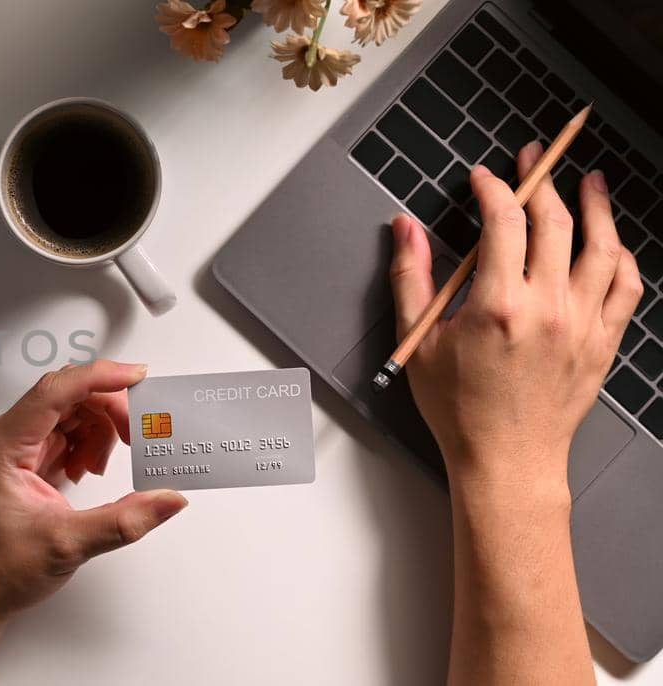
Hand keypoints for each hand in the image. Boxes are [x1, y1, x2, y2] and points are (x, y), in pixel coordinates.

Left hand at [0, 360, 187, 623]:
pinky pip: (66, 432)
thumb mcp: (66, 545)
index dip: (99, 377)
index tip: (137, 377)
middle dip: (109, 409)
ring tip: (99, 468)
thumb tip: (167, 499)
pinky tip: (88, 471)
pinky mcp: (27, 461)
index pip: (55, 391)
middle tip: (137, 435)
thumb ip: (123, 521)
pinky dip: (88, 444)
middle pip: (68, 395)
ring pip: (70, 412)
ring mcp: (16, 449)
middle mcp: (6, 439)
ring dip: (98, 430)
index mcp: (3, 447)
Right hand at [389, 142, 641, 485]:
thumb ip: (412, 277)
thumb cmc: (459, 409)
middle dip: (541, 181)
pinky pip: (625, 287)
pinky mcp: (602, 342)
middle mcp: (547, 308)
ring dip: (596, 207)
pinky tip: (612, 241)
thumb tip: (403, 228)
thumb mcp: (419, 340)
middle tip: (533, 160)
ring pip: (602, 248)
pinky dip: (621, 257)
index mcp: (498, 304)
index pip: (503, 221)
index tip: (483, 177)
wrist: (506, 461)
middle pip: (554, 223)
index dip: (493, 187)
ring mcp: (582, 324)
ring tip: (588, 181)